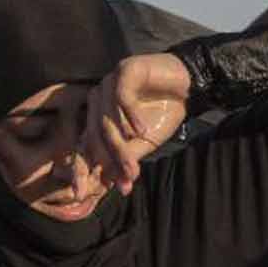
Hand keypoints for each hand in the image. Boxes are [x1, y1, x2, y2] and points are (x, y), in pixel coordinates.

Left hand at [79, 52, 190, 196]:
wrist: (187, 87)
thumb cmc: (162, 114)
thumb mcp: (144, 144)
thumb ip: (126, 160)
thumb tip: (114, 186)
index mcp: (97, 119)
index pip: (83, 147)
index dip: (81, 171)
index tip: (80, 195)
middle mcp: (97, 102)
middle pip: (93, 136)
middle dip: (110, 161)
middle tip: (125, 179)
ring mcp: (108, 84)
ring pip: (106, 121)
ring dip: (121, 146)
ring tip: (134, 166)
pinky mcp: (124, 70)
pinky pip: (122, 98)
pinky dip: (132, 116)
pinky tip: (143, 130)